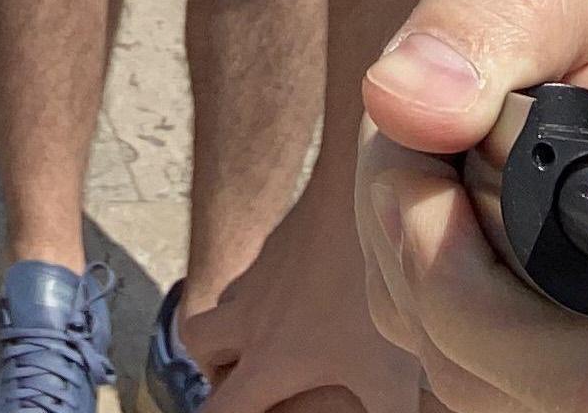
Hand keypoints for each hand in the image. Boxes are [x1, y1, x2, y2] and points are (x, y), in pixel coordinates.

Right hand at [199, 172, 416, 412]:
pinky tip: (312, 296)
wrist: (355, 197)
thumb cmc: (370, 293)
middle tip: (249, 380)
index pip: (219, 411)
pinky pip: (254, 273)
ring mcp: (262, 272)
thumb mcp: (391, 382)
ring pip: (223, 301)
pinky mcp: (279, 243)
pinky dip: (266, 293)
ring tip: (279, 341)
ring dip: (235, 324)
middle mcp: (251, 316)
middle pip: (197, 343)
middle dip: (213, 365)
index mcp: (270, 360)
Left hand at [352, 0, 587, 412]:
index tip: (436, 173)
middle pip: (502, 376)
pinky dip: (422, 265)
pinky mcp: (585, 349)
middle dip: (415, 247)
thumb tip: (399, 102)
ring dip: (408, 250)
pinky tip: (450, 176)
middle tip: (416, 129)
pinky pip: (464, 351)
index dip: (477, 303)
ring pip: (465, 368)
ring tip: (443, 134)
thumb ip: (492, 15)